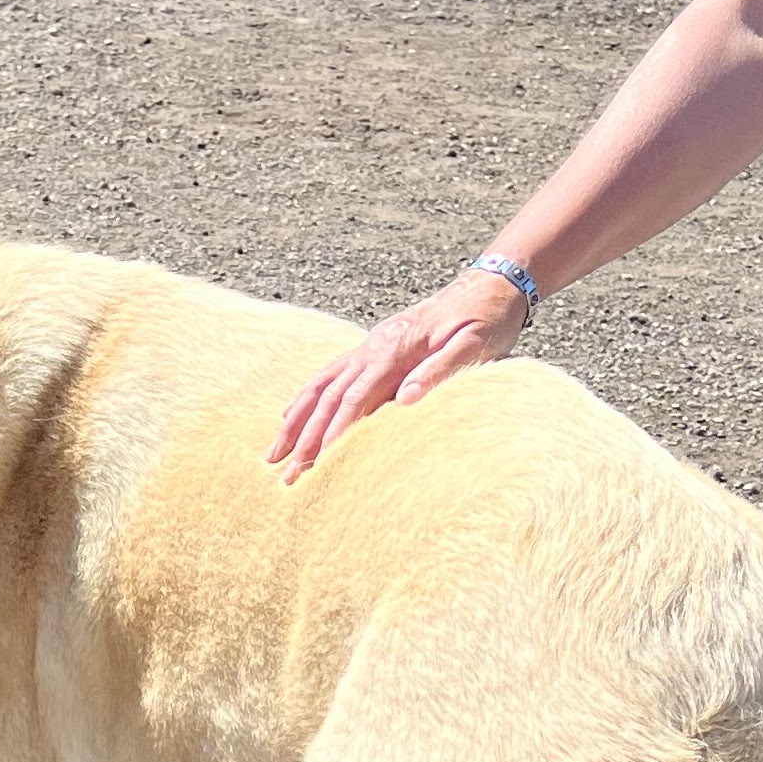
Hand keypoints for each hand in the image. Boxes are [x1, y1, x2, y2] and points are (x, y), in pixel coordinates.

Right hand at [266, 266, 534, 478]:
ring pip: (320, 388)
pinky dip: (305, 399)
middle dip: (305, 440)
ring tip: (272, 455)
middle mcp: (372, 348)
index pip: (354, 400)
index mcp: (393, 350)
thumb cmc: (486, 320)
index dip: (334, 434)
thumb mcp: (473, 346)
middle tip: (287, 476)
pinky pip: (328, 376)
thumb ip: (438, 371)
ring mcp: (368, 347)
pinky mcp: (371, 348)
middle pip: (328, 399)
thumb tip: (404, 400)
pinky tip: (290, 416)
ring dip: (294, 424)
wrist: (490, 286)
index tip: (316, 465)